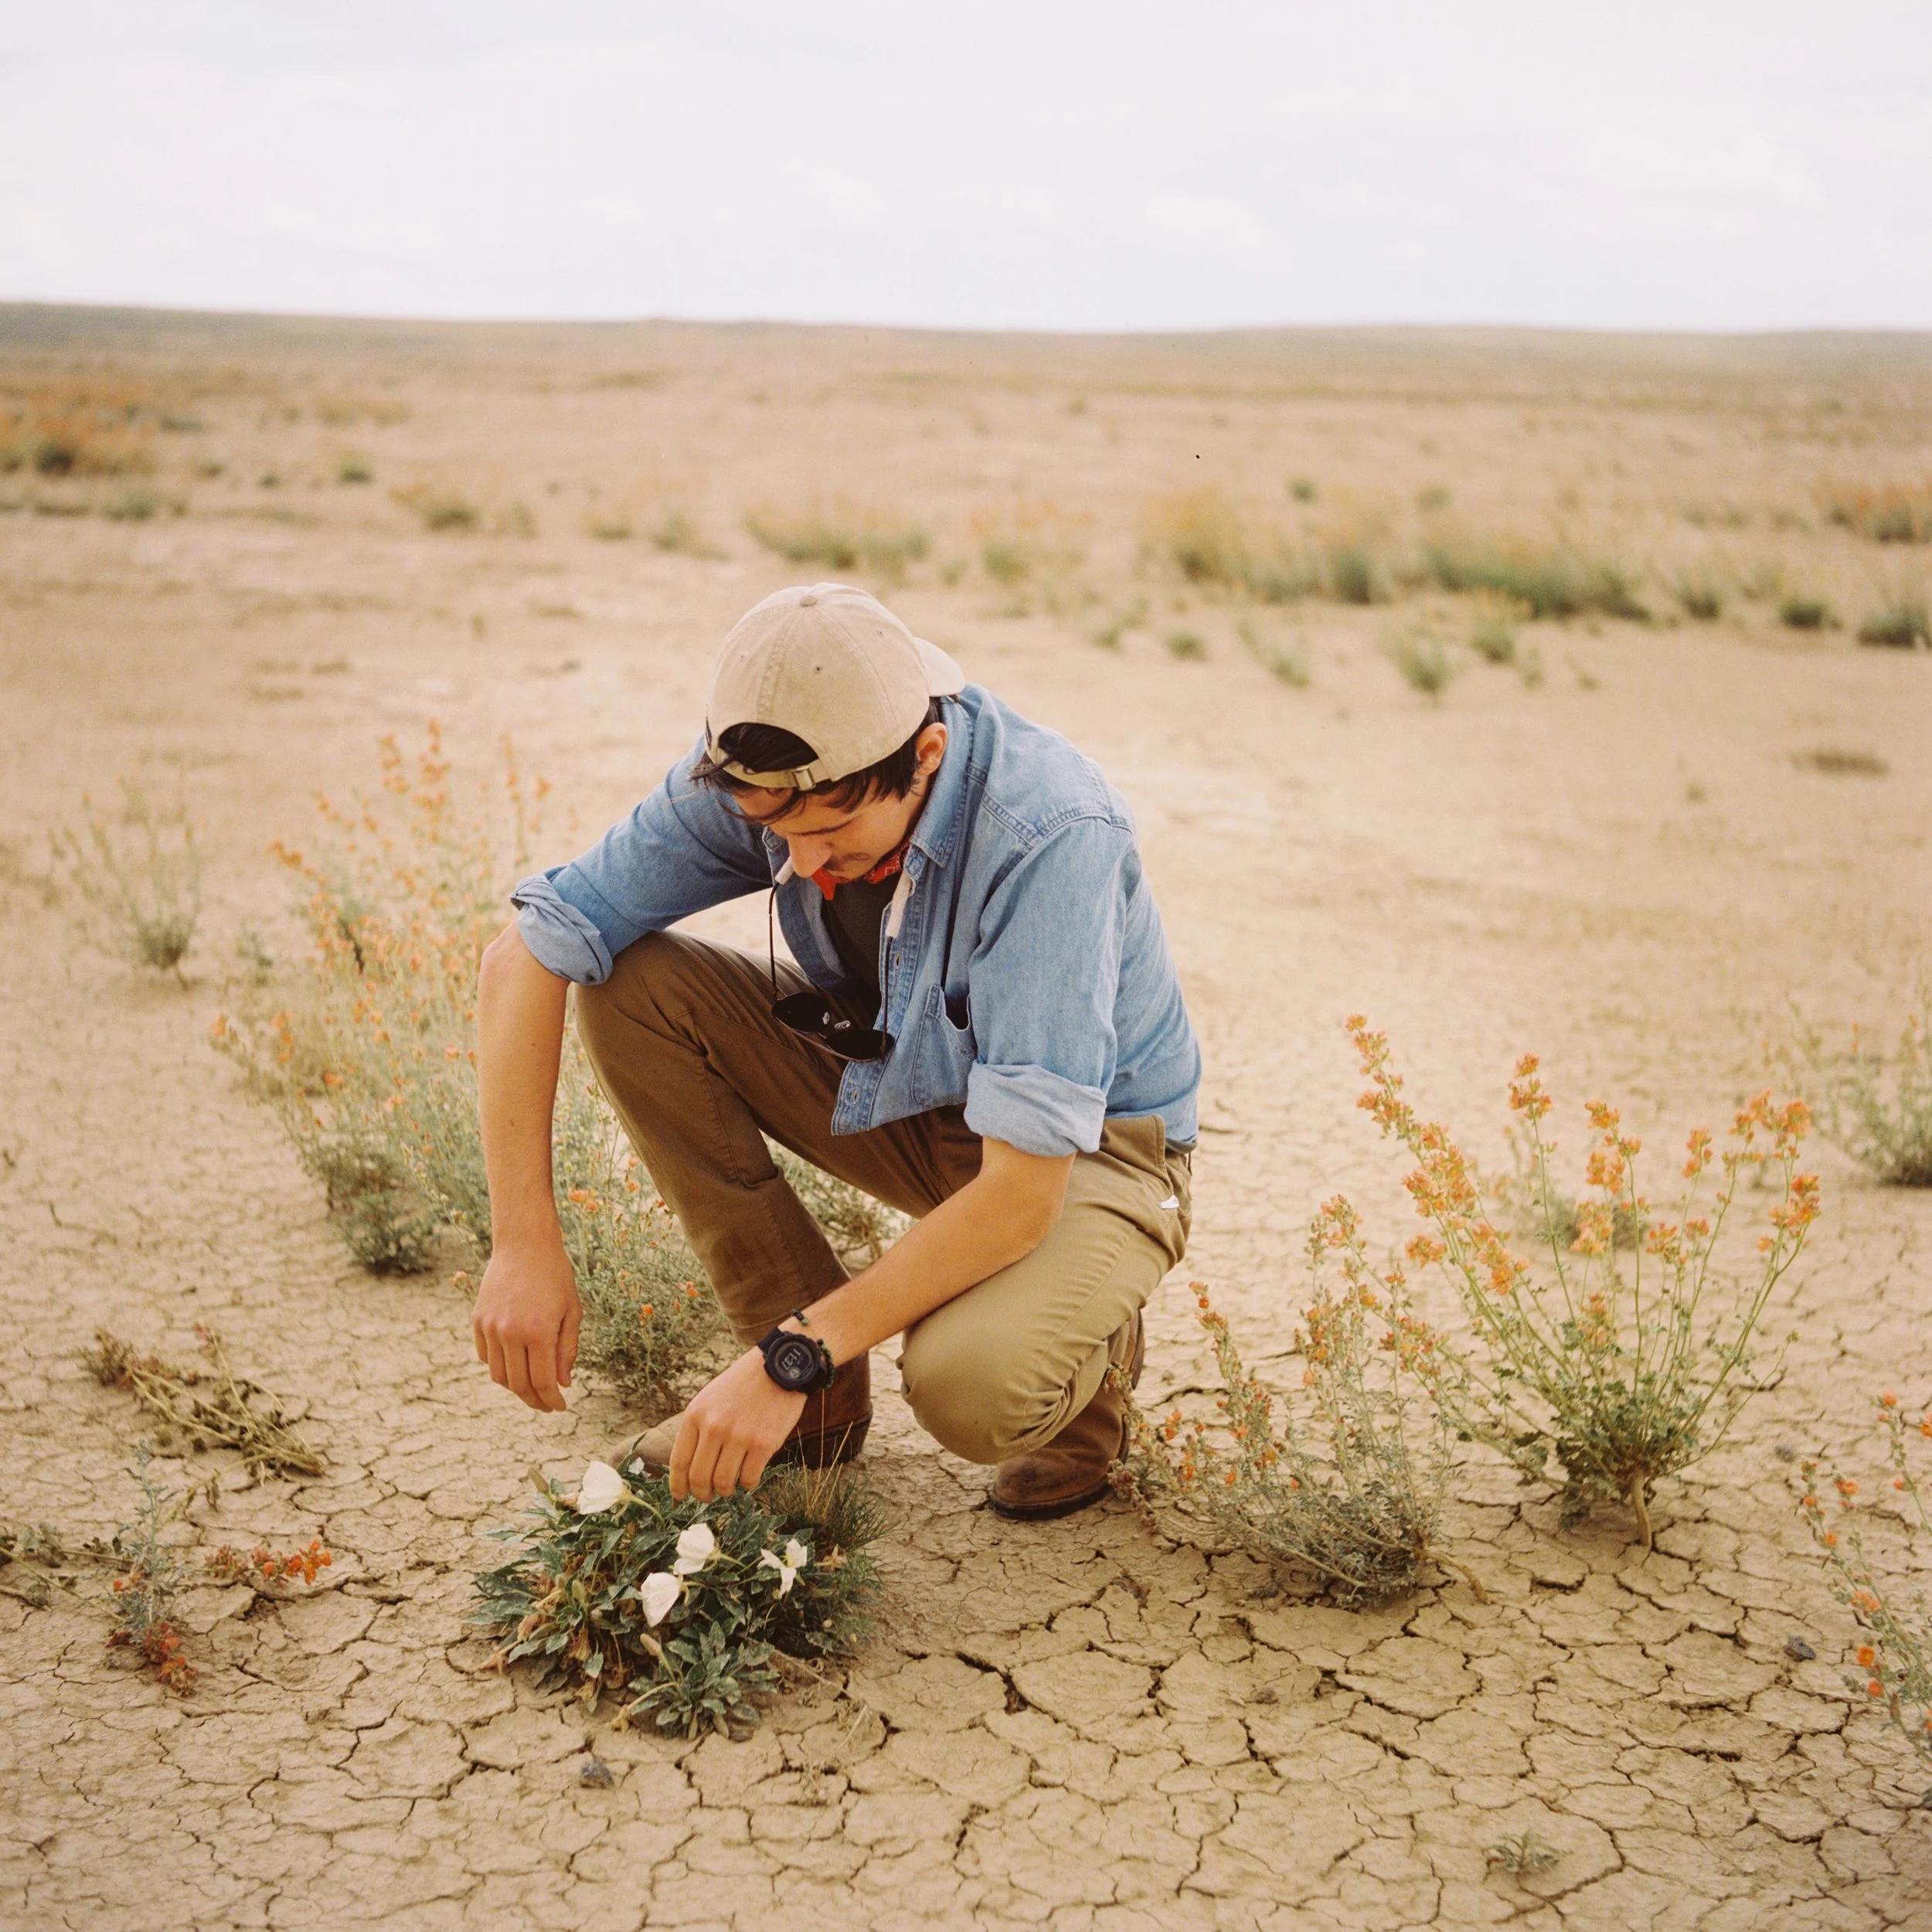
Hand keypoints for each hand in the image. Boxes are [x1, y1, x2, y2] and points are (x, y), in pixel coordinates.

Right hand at [472, 1232, 580, 1411]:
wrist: (524, 1245)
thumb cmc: (555, 1275)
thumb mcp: (572, 1311)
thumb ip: (567, 1349)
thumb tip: (563, 1383)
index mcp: (540, 1332)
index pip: (543, 1381)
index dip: (552, 1400)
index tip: (560, 1407)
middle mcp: (511, 1333)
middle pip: (519, 1385)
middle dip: (534, 1400)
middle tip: (547, 1404)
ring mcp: (491, 1327)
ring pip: (499, 1375)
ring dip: (515, 1388)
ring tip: (531, 1387)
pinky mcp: (478, 1320)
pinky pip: (486, 1357)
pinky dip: (499, 1367)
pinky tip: (515, 1365)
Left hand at [670, 1349, 806, 1501]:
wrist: (779, 1367)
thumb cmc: (743, 1385)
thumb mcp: (710, 1398)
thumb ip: (698, 1428)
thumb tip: (690, 1465)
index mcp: (696, 1415)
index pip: (680, 1461)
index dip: (678, 1485)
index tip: (680, 1496)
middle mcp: (714, 1427)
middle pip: (699, 1477)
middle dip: (702, 1493)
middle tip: (708, 1496)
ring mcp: (739, 1436)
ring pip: (723, 1482)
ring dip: (725, 1490)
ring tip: (730, 1486)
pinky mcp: (763, 1444)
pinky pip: (749, 1479)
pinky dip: (747, 1484)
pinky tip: (749, 1476)